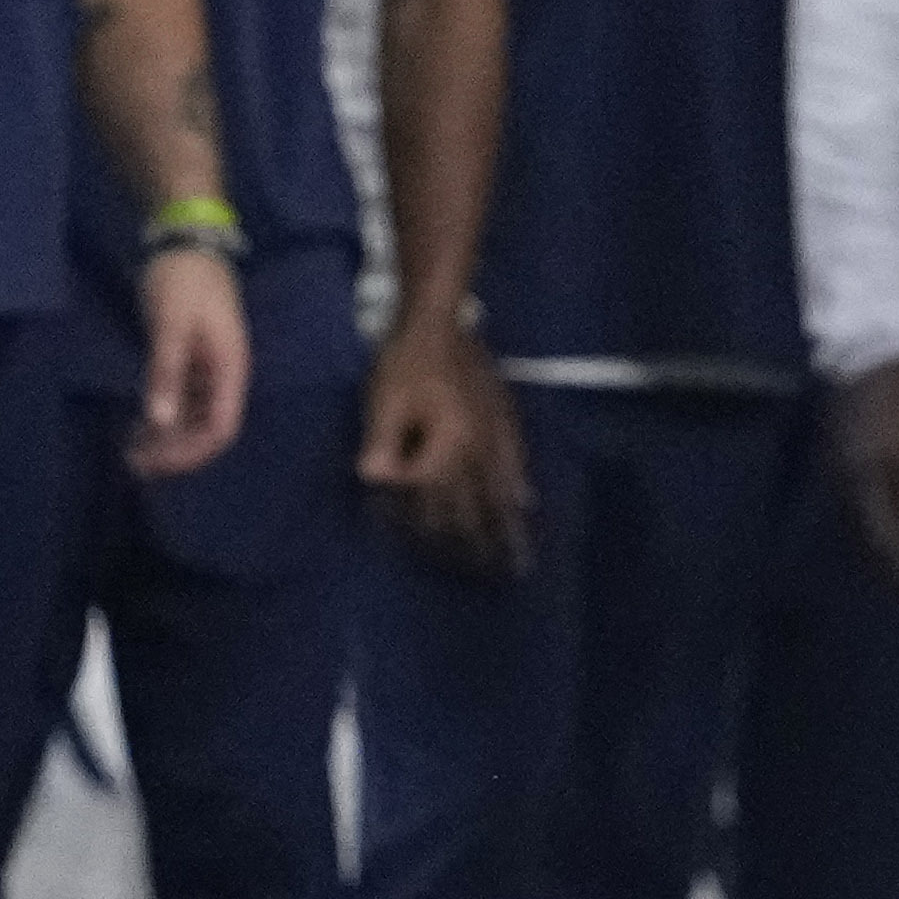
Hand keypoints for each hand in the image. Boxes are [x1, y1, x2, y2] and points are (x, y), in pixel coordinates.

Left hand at [126, 245, 249, 479]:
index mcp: (230, 369)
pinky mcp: (193, 362)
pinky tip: (138, 427)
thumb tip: (162, 421)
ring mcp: (210, 370)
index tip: (155, 463)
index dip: (192, 452)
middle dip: (176, 452)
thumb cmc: (184, 282)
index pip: (221, 428)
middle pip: (209, 430)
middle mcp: (225, 376)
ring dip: (168, 440)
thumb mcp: (171, 326)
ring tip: (131, 453)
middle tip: (134, 465)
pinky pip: (184, 403)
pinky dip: (163, 419)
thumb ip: (167, 373)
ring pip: (195, 420)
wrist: (187, 244)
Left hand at [357, 308, 530, 576]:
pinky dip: (517, 486)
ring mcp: (494, 436)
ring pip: (497, 490)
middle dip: (473, 542)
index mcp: (448, 445)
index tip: (398, 530)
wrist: (439, 322)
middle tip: (484, 577)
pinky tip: (523, 501)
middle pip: (472, 503)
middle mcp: (477, 448)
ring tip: (511, 555)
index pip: (428, 491)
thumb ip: (381, 443)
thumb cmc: (404, 361)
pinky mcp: (502, 421)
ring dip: (502, 524)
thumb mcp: (382, 401)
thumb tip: (374, 480)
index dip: (409, 509)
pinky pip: (514, 462)